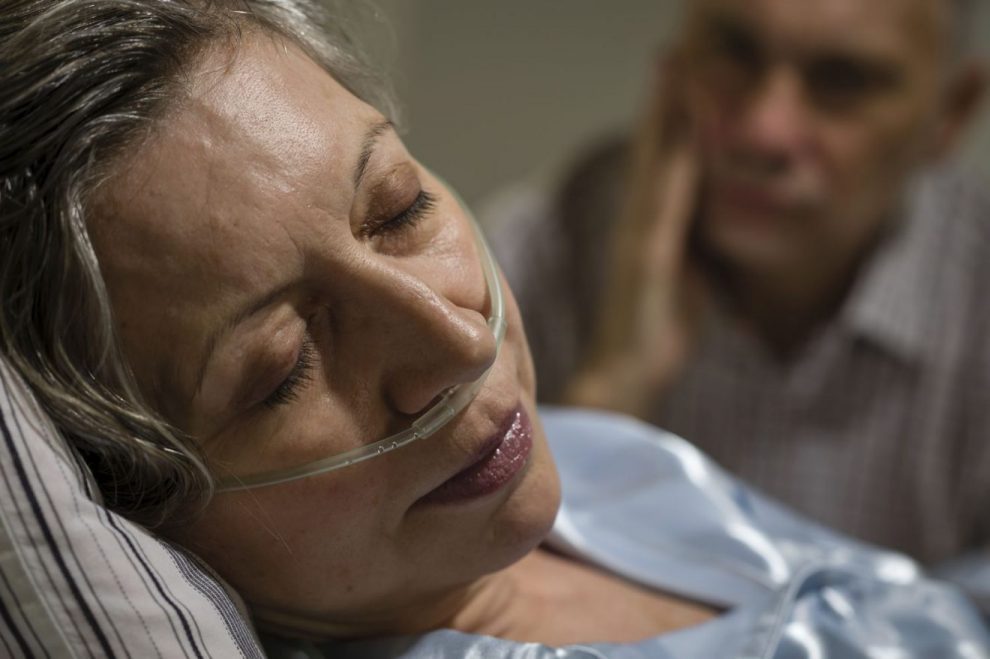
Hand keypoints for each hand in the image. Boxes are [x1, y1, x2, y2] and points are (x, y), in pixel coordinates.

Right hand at [565, 55, 707, 416]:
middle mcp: (639, 222)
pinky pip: (662, 206)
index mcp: (650, 225)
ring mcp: (639, 238)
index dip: (669, 116)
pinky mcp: (646, 260)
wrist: (627, 372)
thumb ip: (687, 240)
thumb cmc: (654, 326)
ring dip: (663, 120)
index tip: (680, 71)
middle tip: (673, 52)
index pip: (661, 161)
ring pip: (654, 166)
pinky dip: (671, 169)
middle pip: (653, 150)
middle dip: (664, 101)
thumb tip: (705, 215)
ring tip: (673, 73)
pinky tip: (683, 140)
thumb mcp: (679, 275)